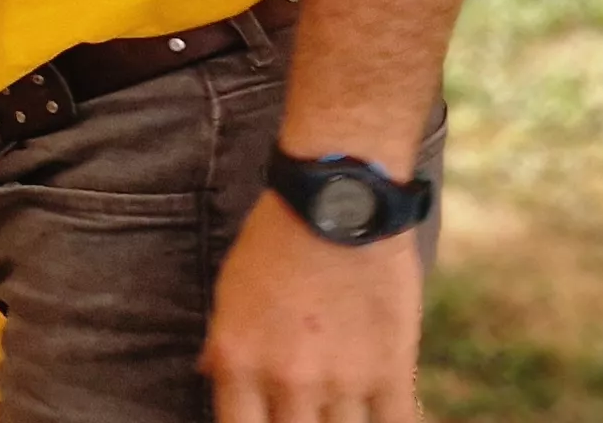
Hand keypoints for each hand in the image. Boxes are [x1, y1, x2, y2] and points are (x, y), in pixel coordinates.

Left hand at [200, 193, 422, 420]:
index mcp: (239, 362)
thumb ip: (222, 344)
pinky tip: (380, 417)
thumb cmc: (276, 240)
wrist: (340, 201)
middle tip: (304, 414)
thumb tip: (211, 376)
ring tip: (338, 413)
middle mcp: (288, 380)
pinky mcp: (391, 369)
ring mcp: (342, 380)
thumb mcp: (230, 290)